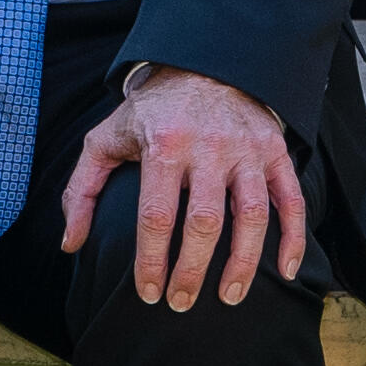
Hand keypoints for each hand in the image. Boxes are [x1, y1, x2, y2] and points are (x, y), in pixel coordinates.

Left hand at [59, 65, 310, 310]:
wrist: (203, 62)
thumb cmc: (151, 111)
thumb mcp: (106, 139)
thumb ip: (81, 190)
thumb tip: (71, 244)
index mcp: (164, 145)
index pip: (157, 216)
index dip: (151, 261)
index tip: (148, 293)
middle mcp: (209, 147)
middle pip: (205, 222)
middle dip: (193, 270)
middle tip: (181, 304)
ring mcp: (246, 149)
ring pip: (253, 215)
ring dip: (243, 263)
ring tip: (229, 297)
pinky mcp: (274, 149)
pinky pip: (292, 199)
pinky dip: (294, 237)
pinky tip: (285, 272)